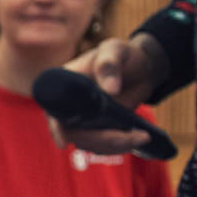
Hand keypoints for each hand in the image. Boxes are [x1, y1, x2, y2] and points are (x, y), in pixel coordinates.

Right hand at [53, 31, 163, 154]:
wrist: (143, 68)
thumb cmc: (124, 54)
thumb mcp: (116, 50)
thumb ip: (109, 65)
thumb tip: (110, 90)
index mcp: (65, 86)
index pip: (53, 110)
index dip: (55, 128)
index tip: (63, 143)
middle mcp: (71, 106)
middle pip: (74, 133)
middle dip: (101, 140)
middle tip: (131, 137)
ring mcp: (84, 119)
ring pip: (90, 143)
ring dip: (114, 146)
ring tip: (141, 136)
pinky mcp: (100, 128)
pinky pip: (102, 145)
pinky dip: (120, 146)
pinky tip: (140, 137)